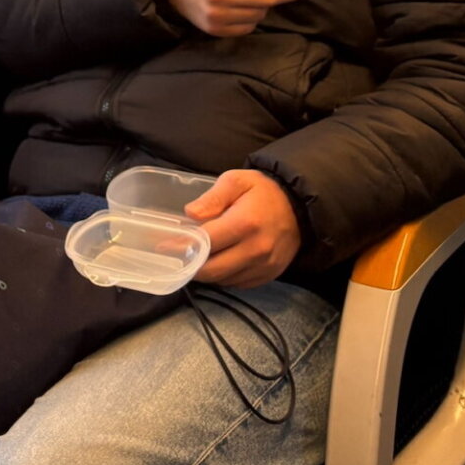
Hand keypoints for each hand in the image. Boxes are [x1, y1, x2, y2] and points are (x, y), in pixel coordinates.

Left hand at [187, 170, 301, 287]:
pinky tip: (217, 263)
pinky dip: (223, 277)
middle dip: (191, 266)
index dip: (182, 246)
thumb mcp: (236, 181)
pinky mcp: (270, 275)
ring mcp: (264, 265)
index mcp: (244, 223)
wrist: (299, 206)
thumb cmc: (263, 191)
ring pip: (224, 280)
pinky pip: (238, 283)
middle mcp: (256, 249)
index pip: (205, 243)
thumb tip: (190, 214)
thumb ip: (212, 197)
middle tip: (177, 258)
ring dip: (206, 273)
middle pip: (212, 269)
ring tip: (194, 260)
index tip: (164, 247)